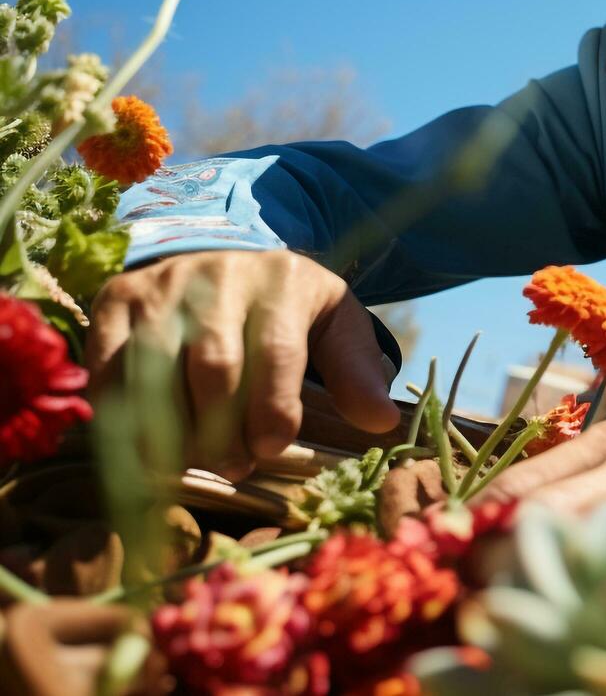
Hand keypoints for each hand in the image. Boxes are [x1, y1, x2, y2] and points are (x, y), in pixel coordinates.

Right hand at [84, 249, 400, 478]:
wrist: (220, 256)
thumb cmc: (286, 305)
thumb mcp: (335, 323)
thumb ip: (356, 370)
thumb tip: (381, 421)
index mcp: (283, 280)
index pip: (278, 353)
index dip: (272, 412)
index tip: (270, 449)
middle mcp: (219, 277)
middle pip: (215, 368)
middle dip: (224, 431)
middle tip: (233, 465)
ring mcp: (162, 288)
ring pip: (156, 370)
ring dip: (169, 433)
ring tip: (187, 466)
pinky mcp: (116, 302)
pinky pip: (108, 367)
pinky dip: (120, 415)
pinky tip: (142, 447)